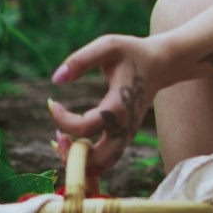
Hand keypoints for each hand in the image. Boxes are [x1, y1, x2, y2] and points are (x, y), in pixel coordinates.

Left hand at [48, 32, 165, 173]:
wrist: (161, 64)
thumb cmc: (132, 53)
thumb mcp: (108, 46)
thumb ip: (81, 59)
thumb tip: (56, 79)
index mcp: (118, 106)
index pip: (84, 128)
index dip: (61, 119)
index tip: (51, 102)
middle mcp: (124, 127)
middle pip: (96, 161)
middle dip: (70, 154)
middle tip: (56, 136)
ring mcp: (126, 135)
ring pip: (101, 166)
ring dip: (78, 160)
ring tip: (62, 139)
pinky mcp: (124, 137)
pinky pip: (104, 160)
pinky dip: (86, 159)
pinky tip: (72, 140)